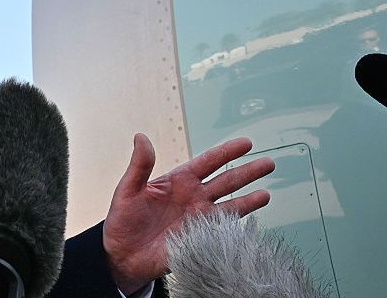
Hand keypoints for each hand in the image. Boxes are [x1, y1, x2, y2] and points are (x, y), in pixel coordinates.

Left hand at [102, 134, 274, 293]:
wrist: (122, 254)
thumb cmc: (123, 220)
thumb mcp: (128, 189)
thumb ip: (139, 165)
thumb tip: (140, 137)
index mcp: (178, 181)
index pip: (207, 162)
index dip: (226, 152)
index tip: (246, 143)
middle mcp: (193, 198)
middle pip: (226, 181)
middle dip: (247, 172)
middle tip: (268, 163)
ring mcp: (199, 219)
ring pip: (230, 205)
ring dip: (249, 200)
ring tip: (267, 194)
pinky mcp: (200, 238)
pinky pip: (223, 230)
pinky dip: (236, 226)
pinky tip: (249, 223)